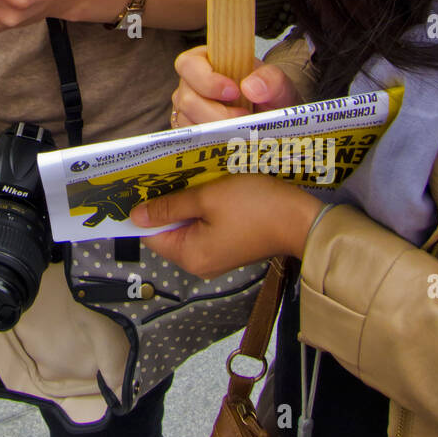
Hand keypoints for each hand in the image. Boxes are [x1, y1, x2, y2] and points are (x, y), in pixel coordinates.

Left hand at [131, 174, 321, 276]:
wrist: (302, 220)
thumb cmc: (255, 207)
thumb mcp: (207, 198)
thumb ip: (170, 206)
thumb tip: (136, 216)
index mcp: (189, 255)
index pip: (149, 234)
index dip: (142, 210)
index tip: (138, 185)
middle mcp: (199, 263)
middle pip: (167, 231)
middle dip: (164, 203)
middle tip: (162, 173)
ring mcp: (215, 256)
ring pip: (186, 227)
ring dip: (185, 202)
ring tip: (185, 176)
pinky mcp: (229, 247)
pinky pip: (204, 227)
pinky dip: (201, 209)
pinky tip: (205, 187)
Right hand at [170, 45, 299, 128]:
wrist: (271, 116)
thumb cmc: (266, 93)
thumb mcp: (275, 82)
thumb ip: (269, 79)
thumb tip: (250, 88)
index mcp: (204, 61)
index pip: (188, 65)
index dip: (207, 80)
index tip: (234, 92)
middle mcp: (189, 85)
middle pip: (188, 100)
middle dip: (217, 114)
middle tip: (244, 117)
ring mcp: (186, 110)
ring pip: (189, 123)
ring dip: (216, 131)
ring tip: (241, 130)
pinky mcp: (190, 131)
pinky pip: (191, 141)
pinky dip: (212, 143)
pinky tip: (231, 141)